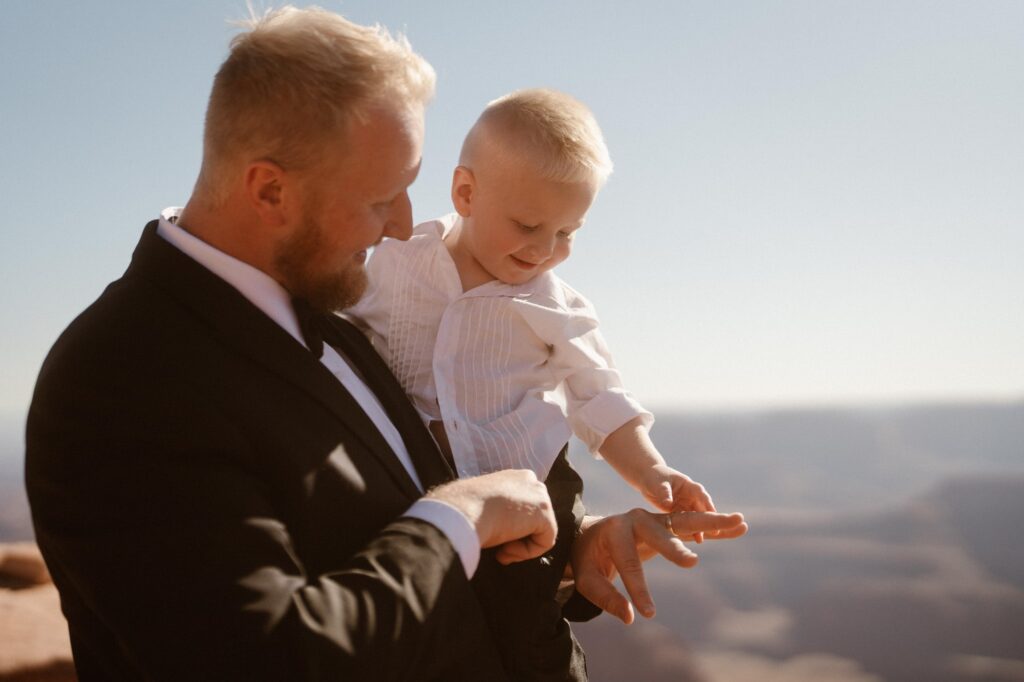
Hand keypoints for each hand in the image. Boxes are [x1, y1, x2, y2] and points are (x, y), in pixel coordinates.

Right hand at [427, 469, 557, 564]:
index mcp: (514, 477)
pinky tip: (505, 550)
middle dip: (518, 537)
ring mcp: (540, 494)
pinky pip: (545, 541)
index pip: (523, 506)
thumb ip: (498, 509)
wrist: (462, 511)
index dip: (511, 528)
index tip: (493, 536)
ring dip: (520, 546)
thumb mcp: (483, 504)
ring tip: (499, 550)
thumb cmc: (465, 510)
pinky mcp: (545, 512)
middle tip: (497, 548)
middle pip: (534, 519)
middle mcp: (530, 480)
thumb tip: (502, 527)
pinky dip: (526, 552)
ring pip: (540, 531)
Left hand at [571, 509, 746, 623]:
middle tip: (692, 563)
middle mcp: (637, 519)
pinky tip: (738, 528)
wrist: (592, 535)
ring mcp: (656, 519)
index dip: (638, 589)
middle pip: (660, 533)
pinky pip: (694, 526)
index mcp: (615, 531)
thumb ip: (604, 596)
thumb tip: (628, 617)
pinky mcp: (668, 524)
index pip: (628, 563)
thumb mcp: (587, 578)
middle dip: (674, 549)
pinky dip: (715, 527)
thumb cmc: (589, 558)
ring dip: (712, 523)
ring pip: (685, 522)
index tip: (647, 613)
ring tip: (739, 522)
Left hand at [641, 465, 715, 540]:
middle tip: (714, 532)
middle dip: (707, 519)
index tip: (714, 516)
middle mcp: (689, 495)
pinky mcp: (677, 510)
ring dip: (697, 526)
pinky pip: (684, 520)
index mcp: (688, 485)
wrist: (646, 477)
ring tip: (699, 540)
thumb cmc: (654, 476)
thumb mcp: (658, 483)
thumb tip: (668, 503)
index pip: (701, 495)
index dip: (708, 505)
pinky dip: (687, 528)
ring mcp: (684, 503)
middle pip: (700, 508)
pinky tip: (687, 537)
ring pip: (694, 516)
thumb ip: (664, 493)